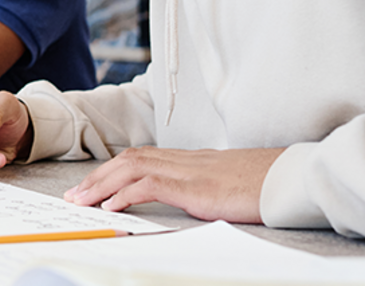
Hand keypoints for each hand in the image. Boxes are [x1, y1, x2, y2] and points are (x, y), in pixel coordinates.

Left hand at [63, 146, 285, 222]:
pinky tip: (111, 206)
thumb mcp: (227, 185)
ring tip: (81, 202)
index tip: (92, 185)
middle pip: (129, 159)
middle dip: (97, 177)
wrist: (291, 178)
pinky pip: (151, 185)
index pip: (141, 157)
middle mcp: (184, 160)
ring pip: (132, 168)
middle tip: (73, 196)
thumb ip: (205, 187)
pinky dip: (126, 194)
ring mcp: (189, 171)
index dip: (113, 169)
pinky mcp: (195, 187)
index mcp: (190, 159)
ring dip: (102, 185)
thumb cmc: (265, 184)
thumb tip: (193, 197)